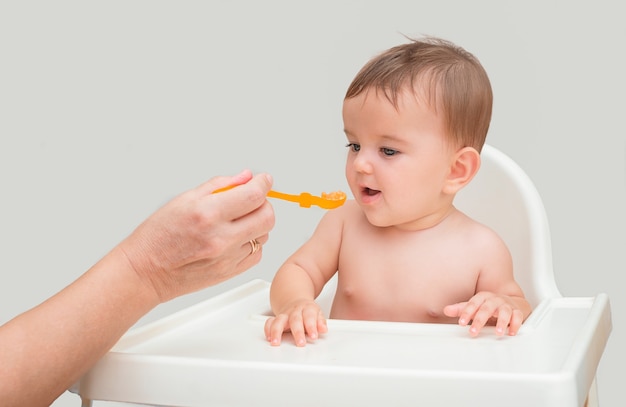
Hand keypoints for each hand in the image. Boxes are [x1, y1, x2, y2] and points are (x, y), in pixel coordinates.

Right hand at [119, 169, 274, 301]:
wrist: (146, 271)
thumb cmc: (158, 235)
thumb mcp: (184, 199)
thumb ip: (219, 186)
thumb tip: (246, 177)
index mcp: (208, 213)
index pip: (254, 195)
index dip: (263, 183)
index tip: (264, 180)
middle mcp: (221, 237)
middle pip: (267, 216)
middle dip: (264, 203)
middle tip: (252, 200)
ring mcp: (227, 258)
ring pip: (264, 235)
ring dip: (257, 224)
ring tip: (237, 221)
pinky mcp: (230, 273)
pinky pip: (257, 254)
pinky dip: (252, 243)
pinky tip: (234, 238)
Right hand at [264, 300, 327, 346]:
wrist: (296, 302)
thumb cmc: (308, 312)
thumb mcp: (318, 314)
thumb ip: (320, 322)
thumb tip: (323, 330)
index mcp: (307, 309)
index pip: (309, 316)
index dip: (312, 327)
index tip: (314, 337)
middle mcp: (295, 311)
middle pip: (295, 320)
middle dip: (297, 332)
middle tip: (301, 343)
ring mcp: (284, 315)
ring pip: (279, 320)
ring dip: (276, 331)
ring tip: (276, 342)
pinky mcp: (276, 319)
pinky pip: (269, 322)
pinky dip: (268, 329)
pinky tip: (269, 338)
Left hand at [443, 291, 524, 336]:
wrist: (510, 301)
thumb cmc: (489, 305)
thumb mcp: (474, 306)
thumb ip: (461, 309)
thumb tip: (446, 310)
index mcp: (482, 298)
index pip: (473, 304)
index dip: (466, 313)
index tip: (462, 323)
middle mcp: (494, 300)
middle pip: (486, 309)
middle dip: (479, 321)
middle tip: (473, 332)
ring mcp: (506, 305)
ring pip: (504, 312)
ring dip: (501, 322)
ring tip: (498, 333)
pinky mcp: (517, 311)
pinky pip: (517, 316)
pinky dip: (515, 324)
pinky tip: (511, 332)